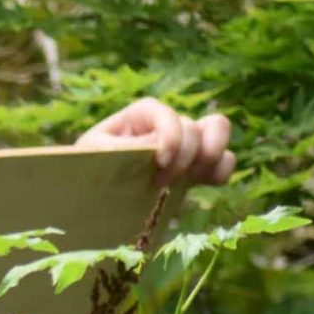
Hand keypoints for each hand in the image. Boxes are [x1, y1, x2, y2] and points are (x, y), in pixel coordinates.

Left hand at [76, 97, 235, 186]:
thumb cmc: (88, 172)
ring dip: (211, 155)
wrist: (95, 200)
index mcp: (137, 117)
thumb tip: (157, 144)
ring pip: (218, 130)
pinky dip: (221, 171)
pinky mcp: (195, 170)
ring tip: (188, 179)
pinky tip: (201, 184)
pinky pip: (225, 160)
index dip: (170, 134)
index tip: (160, 162)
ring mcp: (184, 145)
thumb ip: (125, 148)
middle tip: (161, 184)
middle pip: (193, 126)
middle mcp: (165, 125)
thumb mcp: (96, 156)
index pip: (163, 112)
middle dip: (184, 156)